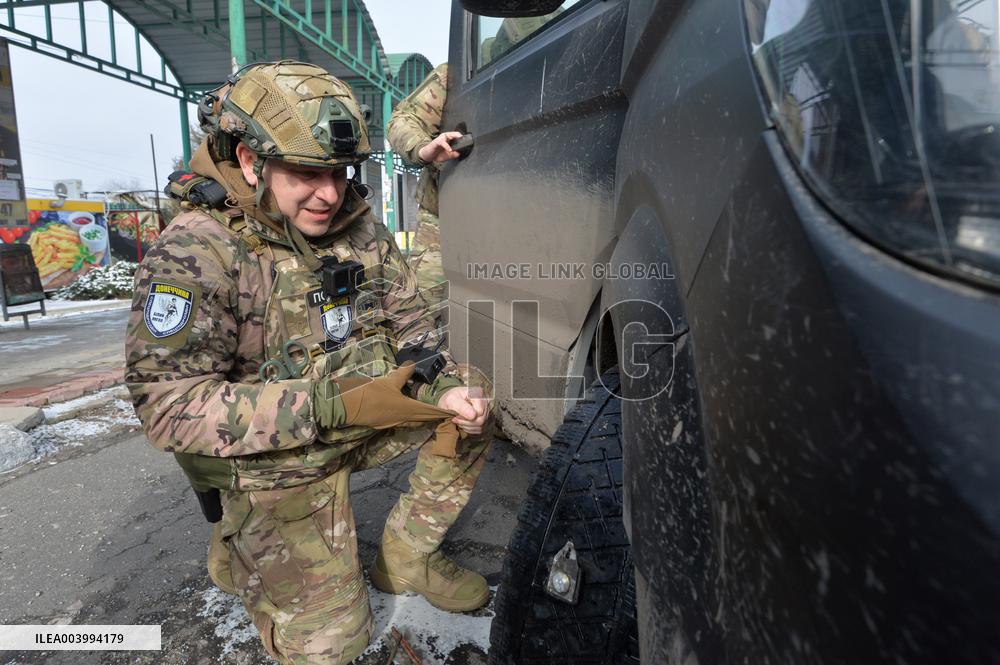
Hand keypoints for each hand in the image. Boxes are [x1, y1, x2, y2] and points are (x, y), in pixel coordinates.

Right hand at [313, 364, 453, 429]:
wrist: (350, 406)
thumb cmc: (371, 392)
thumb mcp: (389, 380)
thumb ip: (403, 374)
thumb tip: (413, 365)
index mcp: (408, 409)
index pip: (430, 411)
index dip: (441, 412)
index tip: (452, 413)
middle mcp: (404, 419)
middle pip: (424, 419)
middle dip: (435, 417)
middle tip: (445, 414)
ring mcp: (394, 423)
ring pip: (414, 422)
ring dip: (424, 419)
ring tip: (432, 416)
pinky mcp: (385, 424)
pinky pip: (404, 423)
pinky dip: (412, 420)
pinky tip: (411, 416)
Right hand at [417, 131, 463, 163]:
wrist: (427, 156)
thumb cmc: (437, 154)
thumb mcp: (447, 156)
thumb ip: (453, 155)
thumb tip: (459, 153)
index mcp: (449, 139)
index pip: (458, 136)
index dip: (463, 139)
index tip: (469, 142)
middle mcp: (446, 137)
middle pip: (456, 134)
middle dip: (462, 138)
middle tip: (467, 142)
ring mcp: (441, 138)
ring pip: (451, 136)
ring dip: (456, 140)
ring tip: (460, 145)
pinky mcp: (437, 141)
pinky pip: (443, 142)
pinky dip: (447, 146)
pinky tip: (449, 150)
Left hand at [437, 386, 488, 434]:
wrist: (449, 402)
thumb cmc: (449, 399)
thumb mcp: (450, 400)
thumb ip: (461, 406)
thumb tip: (473, 416)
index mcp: (478, 393)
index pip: (479, 412)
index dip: (467, 417)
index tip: (455, 416)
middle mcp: (484, 401)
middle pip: (481, 419)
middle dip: (466, 423)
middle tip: (455, 419)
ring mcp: (485, 410)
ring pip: (480, 426)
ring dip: (467, 426)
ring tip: (458, 421)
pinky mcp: (483, 418)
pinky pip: (479, 429)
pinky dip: (469, 429)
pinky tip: (463, 424)